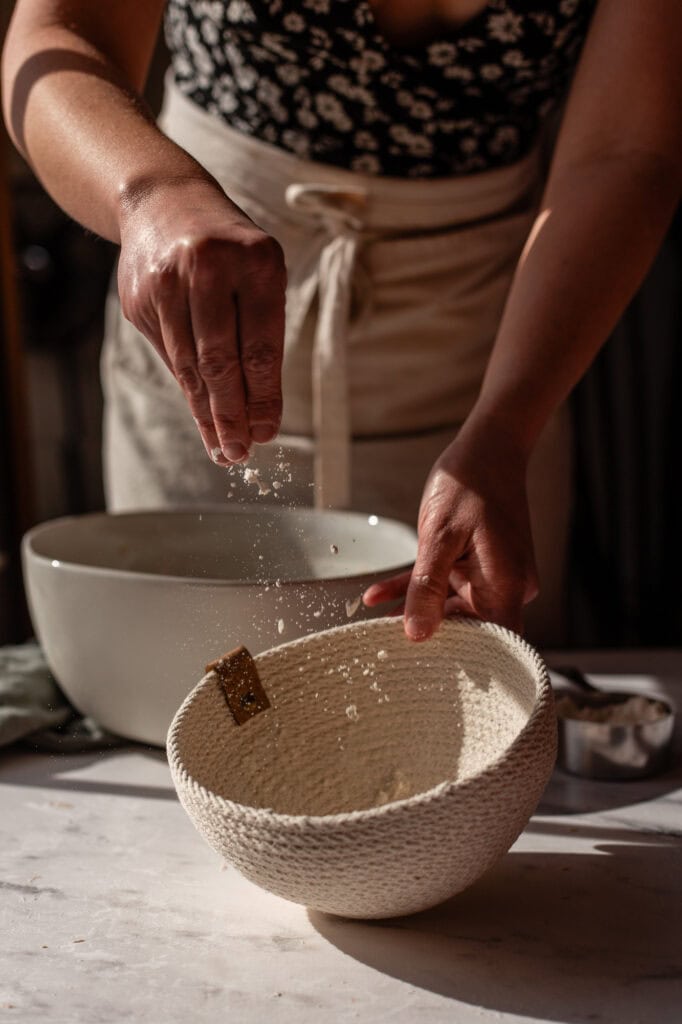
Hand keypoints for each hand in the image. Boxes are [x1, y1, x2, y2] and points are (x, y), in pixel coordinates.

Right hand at [117, 176, 285, 464]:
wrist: (164, 202)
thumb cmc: (231, 254)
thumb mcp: (260, 278)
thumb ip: (260, 339)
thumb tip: (258, 415)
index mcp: (255, 260)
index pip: (260, 345)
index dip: (263, 397)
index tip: (267, 434)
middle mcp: (209, 267)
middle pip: (220, 360)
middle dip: (231, 414)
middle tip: (240, 453)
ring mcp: (166, 281)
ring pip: (190, 365)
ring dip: (207, 413)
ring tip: (223, 447)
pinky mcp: (139, 298)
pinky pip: (169, 355)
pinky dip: (188, 388)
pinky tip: (202, 414)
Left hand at [363, 416, 538, 638]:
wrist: (485, 449)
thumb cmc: (469, 485)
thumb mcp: (439, 537)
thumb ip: (427, 587)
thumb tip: (417, 634)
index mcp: (505, 585)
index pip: (494, 643)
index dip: (464, 660)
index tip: (426, 669)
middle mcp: (505, 586)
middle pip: (470, 628)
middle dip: (429, 637)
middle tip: (385, 650)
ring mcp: (491, 576)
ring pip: (451, 607)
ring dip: (415, 611)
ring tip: (371, 625)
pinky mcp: (477, 566)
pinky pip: (444, 585)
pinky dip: (414, 589)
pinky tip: (377, 596)